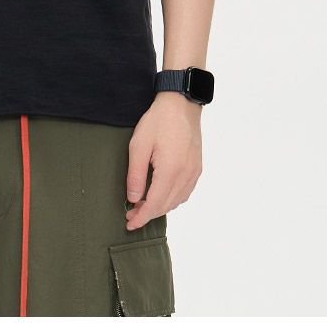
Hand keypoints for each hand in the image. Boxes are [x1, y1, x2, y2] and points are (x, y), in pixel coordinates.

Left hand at [124, 91, 202, 229]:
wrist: (181, 103)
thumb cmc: (158, 121)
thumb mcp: (139, 144)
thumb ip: (135, 175)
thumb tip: (133, 199)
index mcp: (170, 171)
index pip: (155, 205)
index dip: (141, 218)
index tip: (129, 223)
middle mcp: (186, 175)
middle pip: (166, 206)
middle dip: (148, 214)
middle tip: (131, 213)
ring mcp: (194, 172)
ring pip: (176, 201)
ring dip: (160, 207)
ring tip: (143, 204)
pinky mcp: (197, 168)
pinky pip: (185, 192)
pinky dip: (172, 198)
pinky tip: (161, 193)